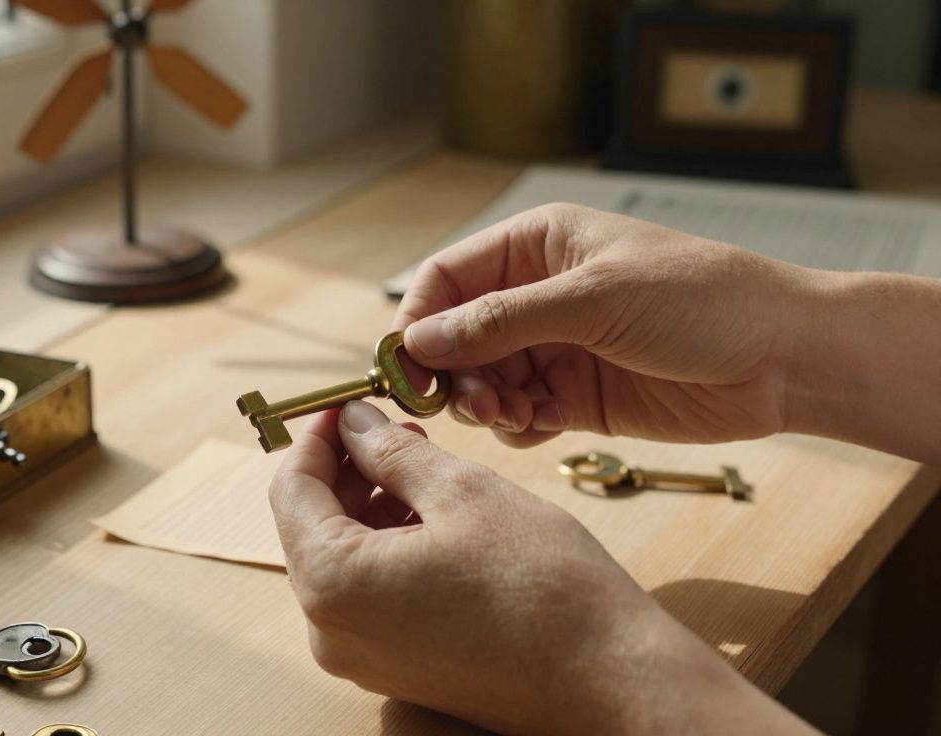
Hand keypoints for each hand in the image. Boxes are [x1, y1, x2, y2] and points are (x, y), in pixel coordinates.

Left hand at [269, 401, 812, 734]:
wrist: (610, 681)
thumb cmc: (543, 587)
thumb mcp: (463, 492)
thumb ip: (391, 453)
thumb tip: (352, 423)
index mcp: (333, 584)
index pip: (291, 490)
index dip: (316, 438)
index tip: (345, 404)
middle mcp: (330, 632)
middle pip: (311, 526)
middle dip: (348, 470)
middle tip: (397, 429)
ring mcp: (361, 657)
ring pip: (342, 558)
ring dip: (371, 506)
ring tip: (424, 468)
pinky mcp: (395, 668)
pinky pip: (370, 594)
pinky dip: (389, 547)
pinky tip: (433, 518)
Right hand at [395, 203, 815, 446]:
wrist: (785, 356)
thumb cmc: (700, 300)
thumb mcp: (593, 299)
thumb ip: (501, 321)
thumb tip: (419, 341)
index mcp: (537, 246)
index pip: (447, 279)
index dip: (419, 321)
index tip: (405, 367)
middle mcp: (538, 295)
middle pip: (457, 337)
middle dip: (452, 372)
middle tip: (466, 404)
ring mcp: (558, 348)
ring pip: (484, 381)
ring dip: (484, 404)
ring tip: (512, 415)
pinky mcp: (578, 397)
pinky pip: (521, 415)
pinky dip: (518, 426)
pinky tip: (541, 425)